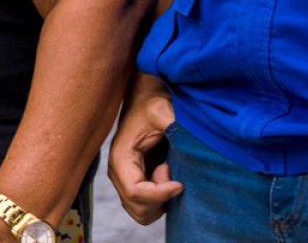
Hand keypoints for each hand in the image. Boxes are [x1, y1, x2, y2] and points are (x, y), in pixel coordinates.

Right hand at [107, 75, 181, 225]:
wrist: (146, 95)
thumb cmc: (153, 101)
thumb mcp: (163, 109)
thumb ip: (172, 124)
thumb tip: (188, 140)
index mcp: (121, 157)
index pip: (136, 193)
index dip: (160, 193)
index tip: (180, 183)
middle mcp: (119, 172)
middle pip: (138, 207)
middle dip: (161, 198)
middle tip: (172, 170)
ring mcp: (126, 179)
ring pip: (141, 212)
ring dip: (161, 201)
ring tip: (169, 171)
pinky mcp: (136, 182)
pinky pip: (146, 208)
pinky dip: (161, 201)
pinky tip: (168, 176)